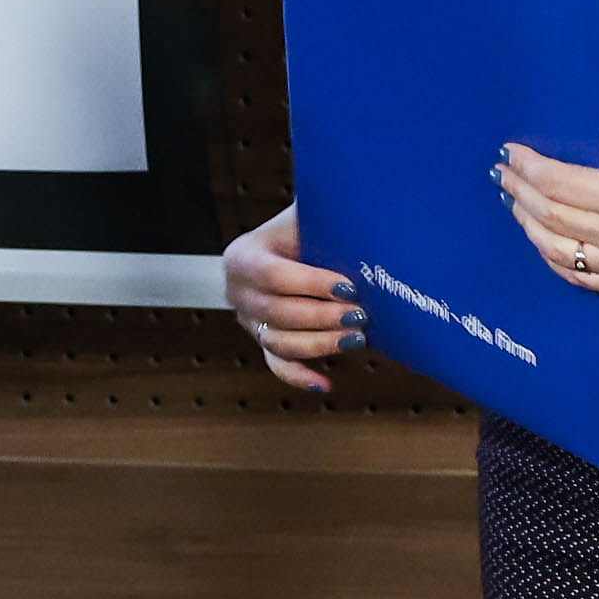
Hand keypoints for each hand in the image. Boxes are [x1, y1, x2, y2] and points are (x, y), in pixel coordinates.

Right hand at [223, 203, 365, 392]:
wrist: (300, 238)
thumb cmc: (310, 223)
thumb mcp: (308, 214)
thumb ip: (323, 219)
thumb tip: (360, 222)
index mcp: (242, 255)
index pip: (273, 276)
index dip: (311, 284)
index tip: (349, 287)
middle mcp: (237, 291)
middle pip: (278, 312)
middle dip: (323, 317)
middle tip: (361, 316)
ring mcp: (249, 320)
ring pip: (280, 342)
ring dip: (321, 344)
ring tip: (357, 339)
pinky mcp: (264, 341)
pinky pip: (278, 365)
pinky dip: (300, 376)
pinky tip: (325, 383)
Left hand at [499, 136, 598, 296]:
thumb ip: (594, 140)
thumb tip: (547, 139)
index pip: (560, 185)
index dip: (530, 168)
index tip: (511, 153)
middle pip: (553, 217)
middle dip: (522, 192)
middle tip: (505, 173)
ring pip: (557, 250)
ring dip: (530, 224)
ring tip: (516, 201)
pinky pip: (577, 275)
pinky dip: (552, 254)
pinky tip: (540, 235)